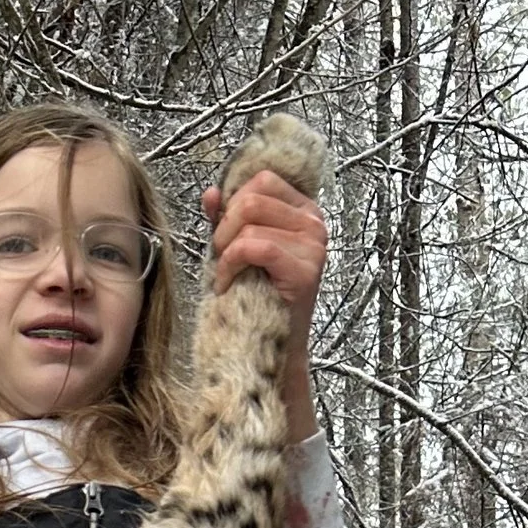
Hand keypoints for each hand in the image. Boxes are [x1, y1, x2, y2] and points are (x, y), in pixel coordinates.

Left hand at [202, 168, 326, 439]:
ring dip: (226, 249)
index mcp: (303, 210)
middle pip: (254, 195)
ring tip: (226, 273)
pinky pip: (256, 247)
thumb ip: (225, 218)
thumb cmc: (252, 297)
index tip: (226, 233)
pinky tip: (226, 284)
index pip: (263, 180)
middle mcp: (315, 223)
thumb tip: (212, 192)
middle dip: (225, 226)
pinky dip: (231, 263)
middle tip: (221, 256)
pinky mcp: (306, 270)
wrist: (269, 348)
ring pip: (251, 221)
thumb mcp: (236, 250)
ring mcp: (314, 245)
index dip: (233, 202)